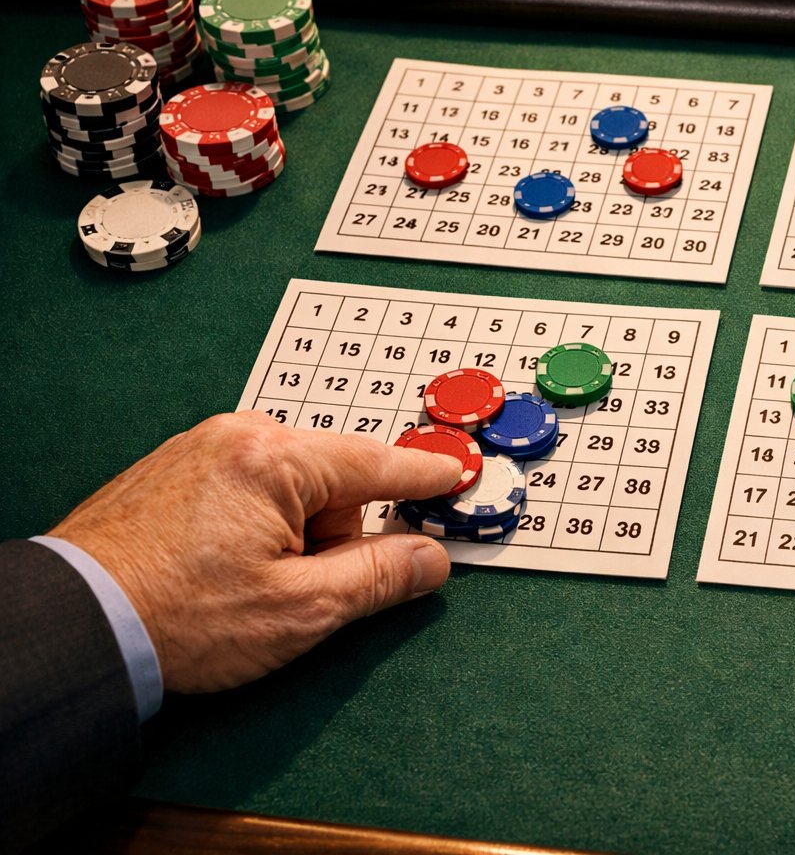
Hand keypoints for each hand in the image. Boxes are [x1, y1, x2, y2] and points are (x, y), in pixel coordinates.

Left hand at [49, 411, 462, 692]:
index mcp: (273, 458)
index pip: (376, 465)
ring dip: (288, 537)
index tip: (454, 473)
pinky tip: (218, 573)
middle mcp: (236, 436)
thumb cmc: (176, 619)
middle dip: (329, 536)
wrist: (72, 627)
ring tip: (242, 589)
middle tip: (293, 590)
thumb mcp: (299, 611)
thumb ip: (379, 578)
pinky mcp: (172, 470)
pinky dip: (250, 529)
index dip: (422, 478)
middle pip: (329, 483)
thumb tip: (431, 559)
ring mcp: (199, 449)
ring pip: (286, 490)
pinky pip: (244, 490)